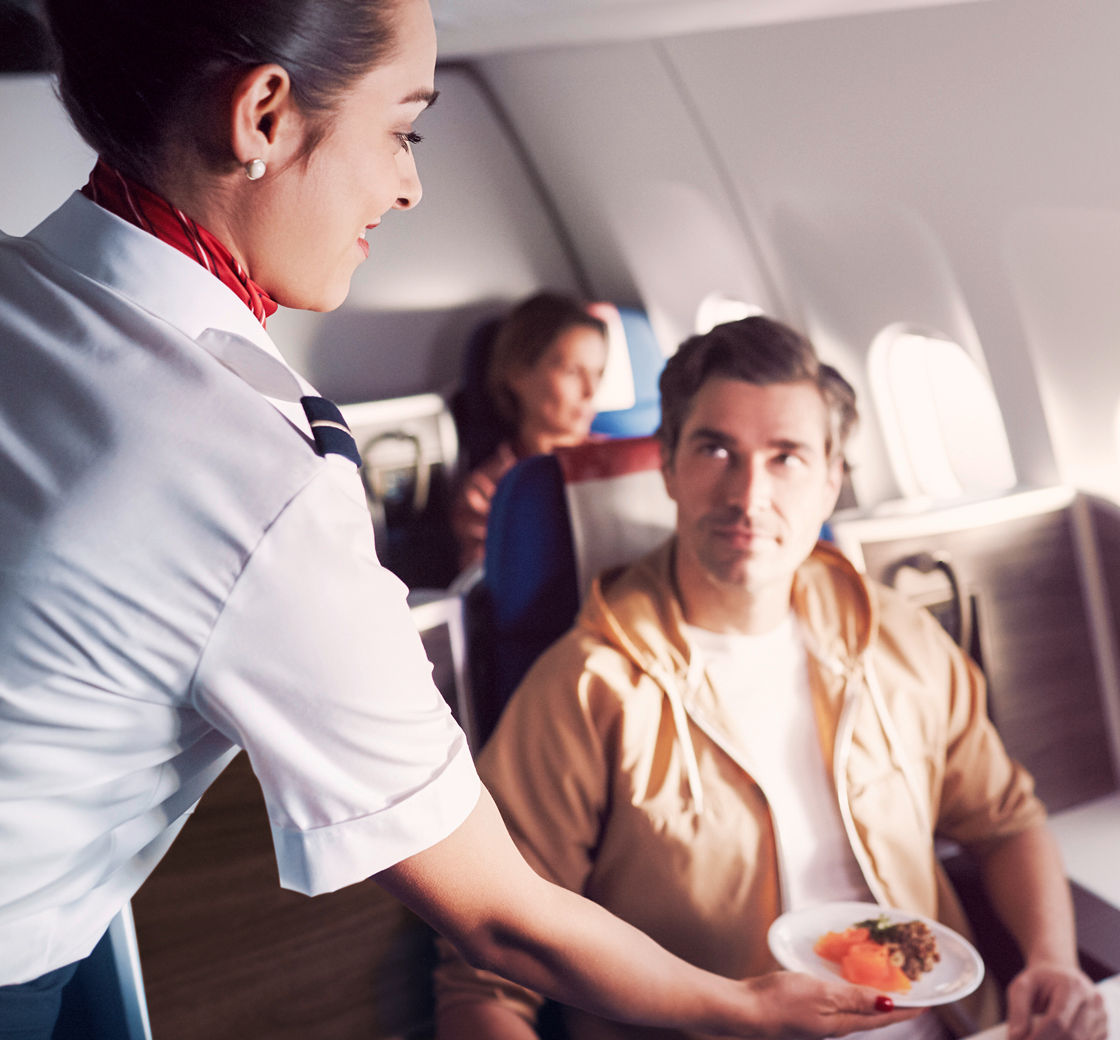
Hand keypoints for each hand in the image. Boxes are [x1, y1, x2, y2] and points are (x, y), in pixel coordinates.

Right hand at [735, 971, 923, 1038]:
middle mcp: (834, 1025)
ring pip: (854, 1011)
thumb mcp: (822, 994)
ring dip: (871, 999)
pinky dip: (849, 995)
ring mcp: (819, 1021)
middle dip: (891, 1005)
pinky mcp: (805, 1013)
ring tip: (882, 986)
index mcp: (842, 1022)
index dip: (905, 1009)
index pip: (882, 1016)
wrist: (746, 1012)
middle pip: (871, 1016)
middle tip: (909, 991)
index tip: (927, 1002)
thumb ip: (854, 998)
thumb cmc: (781, 1001)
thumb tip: (888, 1003)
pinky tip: (843, 986)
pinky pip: (837, 1005)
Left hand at [1006, 963, 1106, 1039]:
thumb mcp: (1022, 986)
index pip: (1058, 1021)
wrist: (1059, 974)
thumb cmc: (1040, 981)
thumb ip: (1018, 1011)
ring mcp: (1102, 1017)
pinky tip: (1052, 1039)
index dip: (1040, 1038)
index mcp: (1072, 986)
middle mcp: (1093, 1002)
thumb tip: (1016, 1038)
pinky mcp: (1103, 1030)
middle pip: (1073, 1036)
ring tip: (1038, 1038)